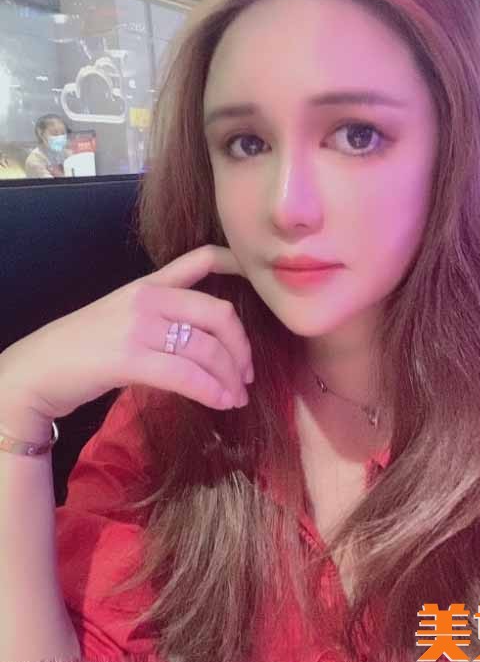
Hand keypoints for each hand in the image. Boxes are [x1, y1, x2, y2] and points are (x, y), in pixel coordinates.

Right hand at [0, 245, 253, 425]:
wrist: (37, 370)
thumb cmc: (83, 349)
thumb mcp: (124, 316)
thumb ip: (163, 315)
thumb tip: (206, 338)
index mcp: (149, 284)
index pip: (201, 258)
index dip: (236, 263)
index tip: (258, 280)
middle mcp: (148, 298)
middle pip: (218, 313)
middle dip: (241, 347)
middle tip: (247, 374)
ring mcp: (138, 326)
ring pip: (206, 348)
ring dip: (230, 377)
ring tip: (236, 396)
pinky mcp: (129, 358)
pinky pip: (186, 375)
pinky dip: (211, 391)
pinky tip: (221, 403)